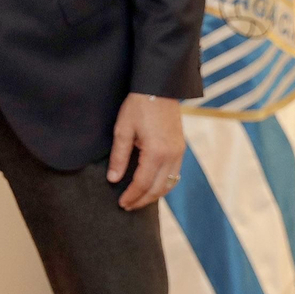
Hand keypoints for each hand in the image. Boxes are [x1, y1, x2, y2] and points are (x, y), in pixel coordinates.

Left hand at [107, 93, 185, 210]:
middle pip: (157, 188)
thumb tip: (113, 179)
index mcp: (156, 152)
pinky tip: (152, 185)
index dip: (131, 196)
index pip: (142, 183)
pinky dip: (163, 184)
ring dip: (154, 195)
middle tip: (127, 206)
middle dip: (142, 200)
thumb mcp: (123, 129)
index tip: (121, 203)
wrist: (159, 88)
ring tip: (138, 199)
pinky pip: (174, 174)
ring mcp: (179, 153)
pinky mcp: (181, 148)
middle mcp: (172, 156)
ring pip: (169, 184)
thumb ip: (119, 156)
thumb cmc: (138, 106)